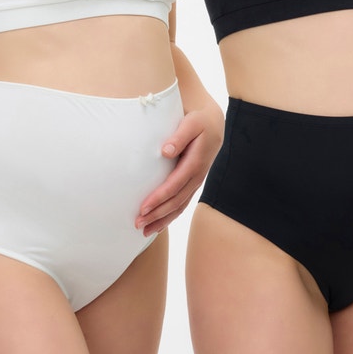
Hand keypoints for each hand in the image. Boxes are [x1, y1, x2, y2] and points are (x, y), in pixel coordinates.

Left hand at [136, 104, 223, 236]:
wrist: (214, 125)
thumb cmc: (199, 122)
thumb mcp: (191, 123)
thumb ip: (179, 137)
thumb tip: (165, 151)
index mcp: (196, 163)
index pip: (175, 185)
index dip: (159, 198)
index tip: (143, 208)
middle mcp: (197, 176)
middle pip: (176, 201)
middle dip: (157, 215)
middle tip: (138, 224)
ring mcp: (196, 182)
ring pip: (179, 206)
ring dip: (162, 220)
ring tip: (144, 231)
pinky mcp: (192, 183)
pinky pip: (182, 204)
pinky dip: (170, 216)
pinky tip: (158, 225)